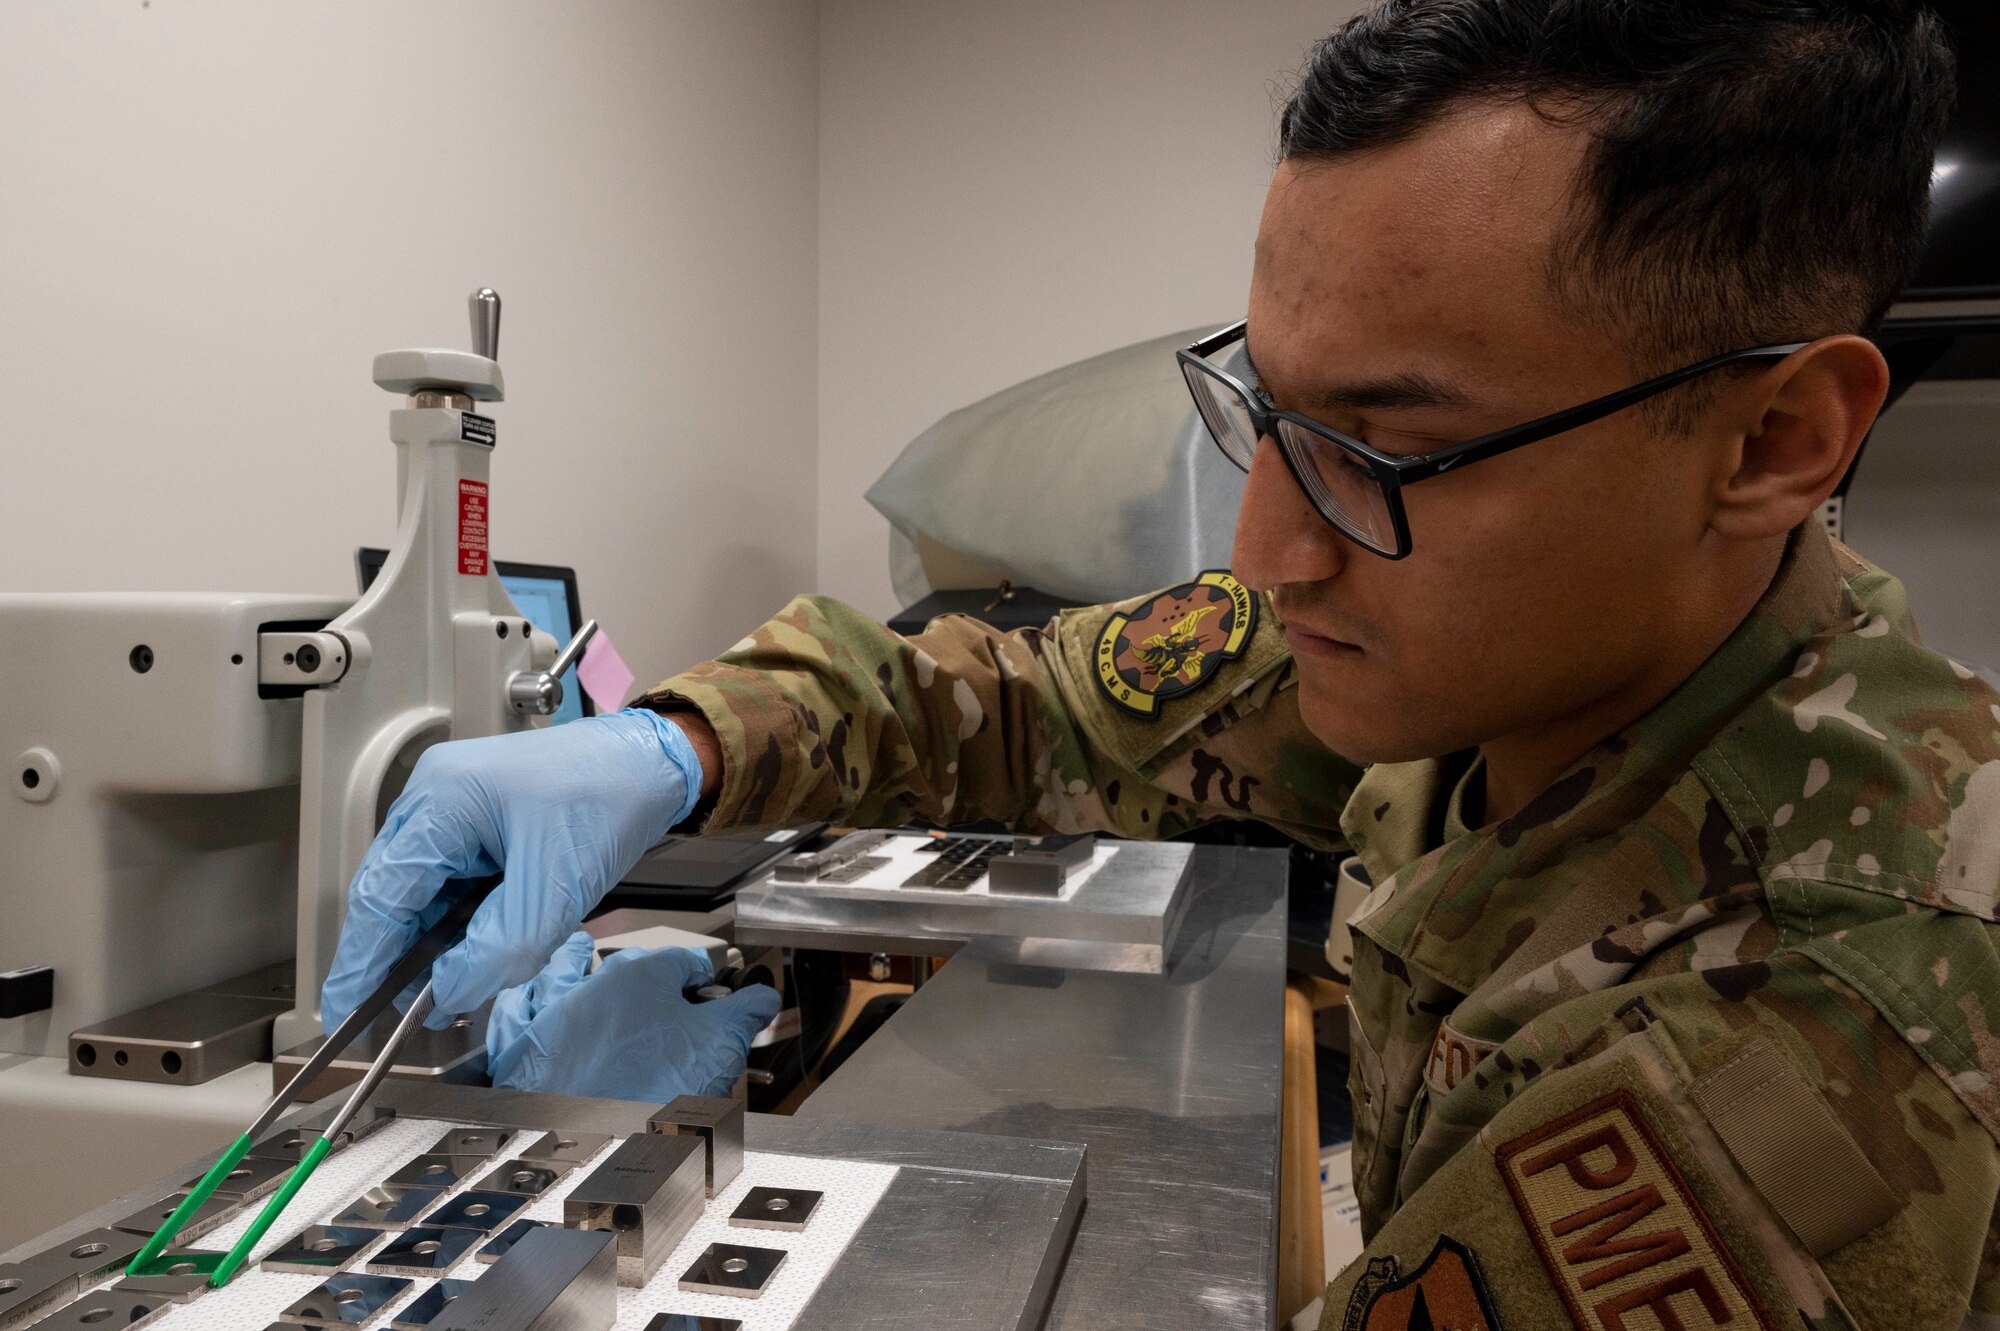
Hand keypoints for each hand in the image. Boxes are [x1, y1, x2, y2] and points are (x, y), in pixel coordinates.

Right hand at [320, 709, 702, 1032]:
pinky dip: (454, 923)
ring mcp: (455, 807)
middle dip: (392, 956)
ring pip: (422, 890)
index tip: (346, 1009)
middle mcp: (437, 796)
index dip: (362, 958)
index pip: (381, 892)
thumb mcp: (557, 888)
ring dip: (426, 942)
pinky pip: (451, 881)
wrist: (654, 764)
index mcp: (443, 798)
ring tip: (434, 994)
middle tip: (391, 1014)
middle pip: (393, 891)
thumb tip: (449, 992)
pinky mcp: (479, 822)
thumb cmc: (612, 795)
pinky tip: (465, 956)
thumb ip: (499, 950)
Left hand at [487, 934, 781, 1101]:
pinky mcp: (522, 1051)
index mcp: (645, 975)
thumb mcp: (720, 1045)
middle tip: (661, 987)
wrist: (596, 1146)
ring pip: (559, 974)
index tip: (714, 992)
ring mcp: (553, 1016)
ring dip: (571, 962)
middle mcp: (593, 986)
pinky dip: (522, 1001)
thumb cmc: (658, 1089)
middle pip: (625, 966)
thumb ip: (744, 1013)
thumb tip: (764, 996)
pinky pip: (514, 1013)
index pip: (685, 963)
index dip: (704, 978)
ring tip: (577, 951)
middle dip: (646, 971)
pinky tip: (525, 999)